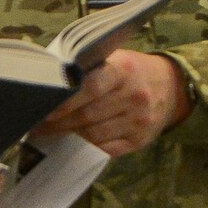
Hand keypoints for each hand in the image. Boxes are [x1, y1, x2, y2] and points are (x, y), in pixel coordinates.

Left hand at [32, 50, 189, 157]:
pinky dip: (86, 148)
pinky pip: (106, 149)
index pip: (90, 88)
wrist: (171, 86)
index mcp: (124, 70)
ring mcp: (139, 120)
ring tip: (47, 135)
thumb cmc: (131, 70)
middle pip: (87, 116)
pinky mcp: (140, 140)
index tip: (43, 109)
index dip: (64, 101)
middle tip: (35, 126)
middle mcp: (134, 96)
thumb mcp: (115, 58)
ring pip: (94, 135)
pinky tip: (71, 144)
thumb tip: (48, 79)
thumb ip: (87, 67)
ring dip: (67, 137)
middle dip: (58, 123)